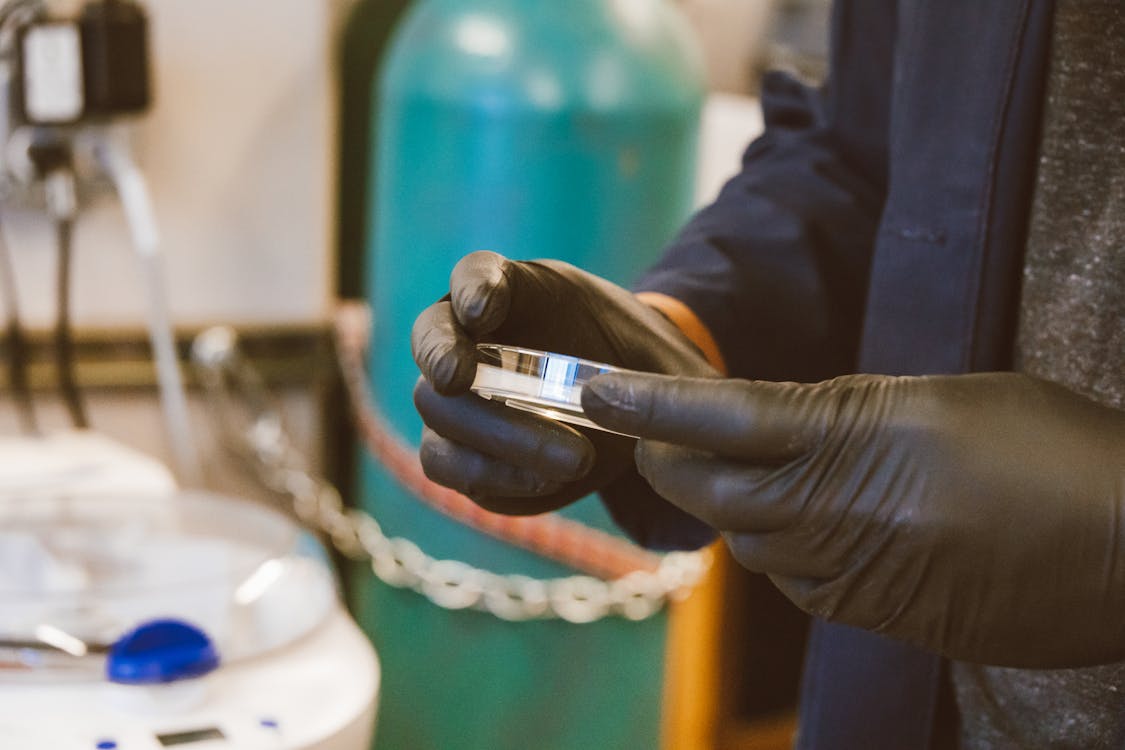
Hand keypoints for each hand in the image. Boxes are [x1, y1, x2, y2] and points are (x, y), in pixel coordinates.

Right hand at [411, 251, 717, 544]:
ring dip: (493, 438)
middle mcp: (473, 339)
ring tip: (574, 459)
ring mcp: (462, 397)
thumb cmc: (640, 365)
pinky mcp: (464, 450)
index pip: (474, 274)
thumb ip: (648, 370)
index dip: (471, 287)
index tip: (485, 309)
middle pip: (434, 344)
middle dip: (453, 367)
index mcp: (516, 293)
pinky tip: (544, 483)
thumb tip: (652, 405)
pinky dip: (490, 476)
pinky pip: (448, 464)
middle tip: (467, 380)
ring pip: (436, 413)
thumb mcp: (656, 354)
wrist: (634, 413)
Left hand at [582, 370, 1124, 666]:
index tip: (595, 392)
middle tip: (651, 433)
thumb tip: (787, 429)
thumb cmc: (1056, 452)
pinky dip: (779, 547)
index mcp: (859, 438)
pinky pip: (794, 581)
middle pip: (709, 488)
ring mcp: (855, 574)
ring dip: (727, 504)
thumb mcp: (944, 399)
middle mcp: (841, 513)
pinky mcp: (876, 616)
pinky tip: (803, 523)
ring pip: (744, 541)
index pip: (723, 417)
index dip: (649, 405)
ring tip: (738, 470)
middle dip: (666, 457)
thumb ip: (848, 414)